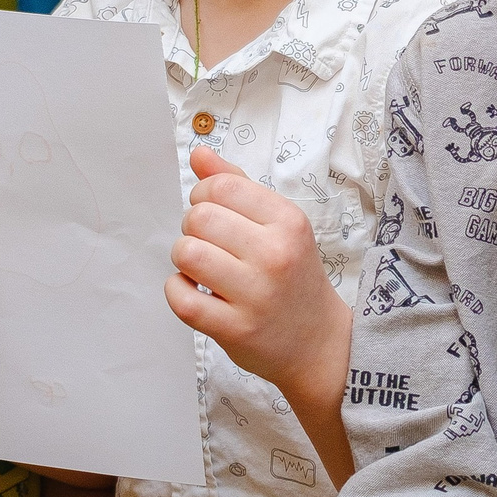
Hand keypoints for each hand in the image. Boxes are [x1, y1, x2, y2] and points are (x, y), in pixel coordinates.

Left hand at [167, 148, 350, 408]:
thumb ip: (237, 185)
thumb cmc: (293, 277)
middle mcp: (275, 255)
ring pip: (186, 254)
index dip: (204, 196)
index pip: (221, 187)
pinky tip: (195, 291)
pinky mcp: (236, 329)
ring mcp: (256, 295)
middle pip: (198, 218)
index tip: (212, 213)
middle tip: (209, 245)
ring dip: (184, 259)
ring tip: (202, 269)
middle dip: (193, 228)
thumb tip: (198, 154)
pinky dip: (177, 291)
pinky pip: (181, 298)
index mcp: (288, 222)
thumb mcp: (279, 225)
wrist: (319, 342)